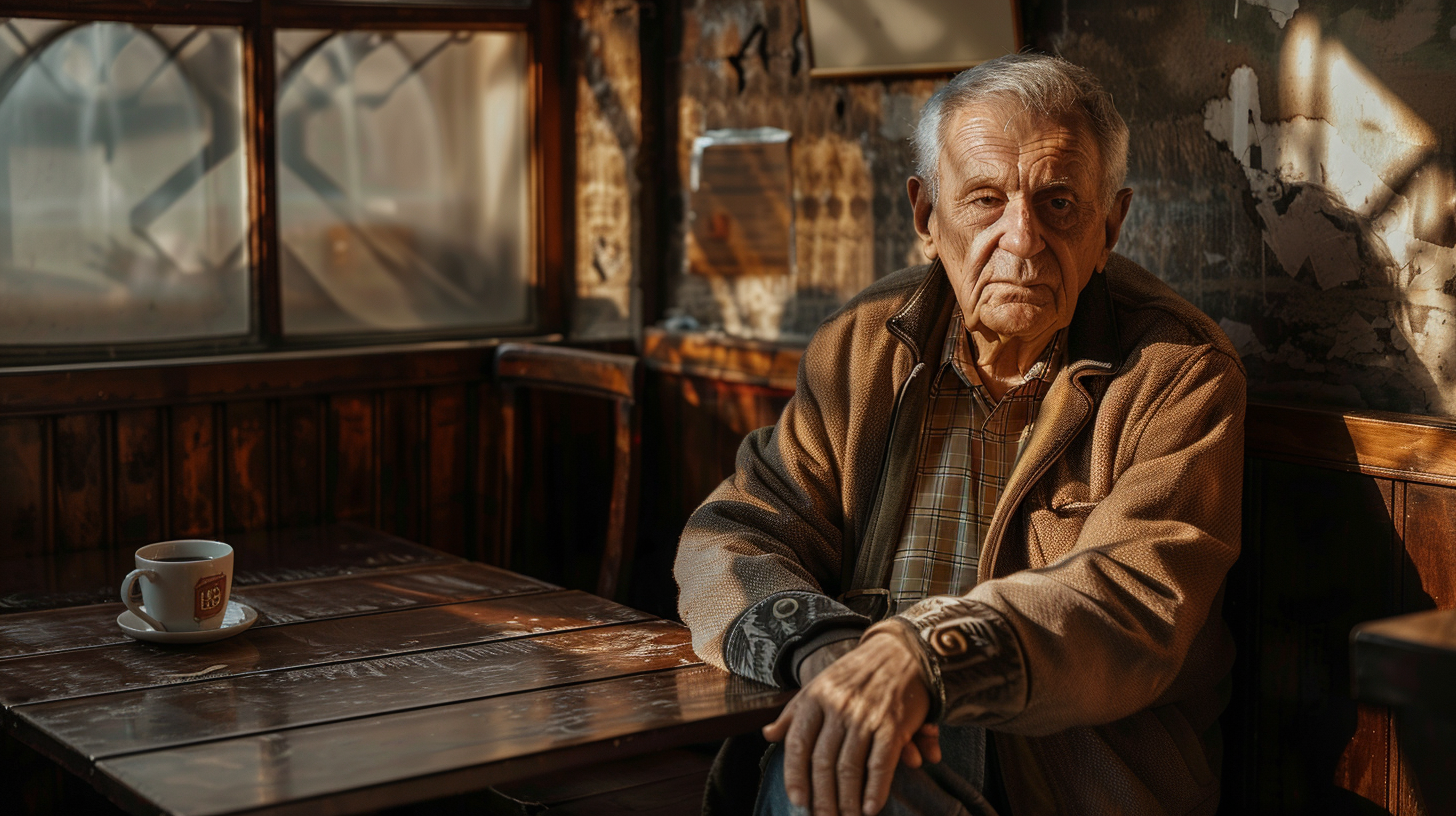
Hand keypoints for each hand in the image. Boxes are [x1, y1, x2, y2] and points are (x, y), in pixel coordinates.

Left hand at [762, 632, 932, 815]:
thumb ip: (793, 712)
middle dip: (822, 799)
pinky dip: (876, 790)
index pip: (798, 745)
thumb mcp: (819, 684)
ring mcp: (865, 716)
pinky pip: (880, 764)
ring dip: (848, 801)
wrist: (902, 651)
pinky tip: (871, 808)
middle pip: (823, 763)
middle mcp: (838, 708)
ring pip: (850, 768)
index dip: (795, 777)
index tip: (797, 801)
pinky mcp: (893, 724)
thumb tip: (768, 735)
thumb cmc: (856, 673)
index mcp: (815, 698)